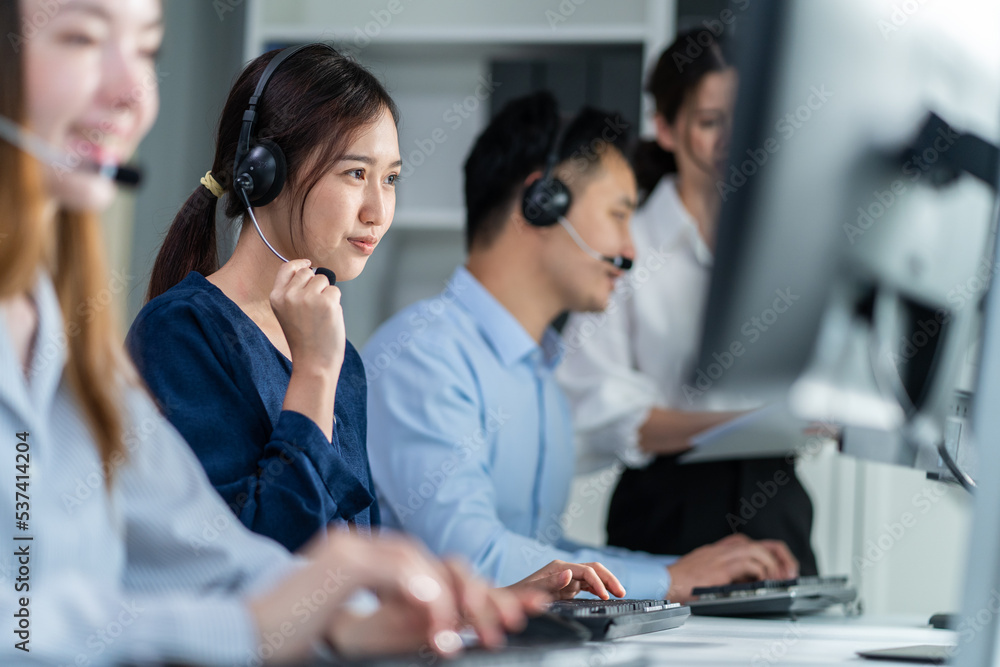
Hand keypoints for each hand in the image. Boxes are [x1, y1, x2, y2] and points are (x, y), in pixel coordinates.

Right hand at [247, 531, 537, 662]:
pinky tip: (436, 620)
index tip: (498, 623)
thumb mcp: (365, 632)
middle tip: (501, 628)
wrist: (243, 639)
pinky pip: (393, 569)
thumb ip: (405, 621)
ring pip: (420, 561)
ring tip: (460, 637)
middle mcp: (362, 546)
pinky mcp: (340, 563)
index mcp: (369, 561)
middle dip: (474, 594)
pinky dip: (420, 592)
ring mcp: (351, 549)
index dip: (469, 595)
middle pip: (435, 560)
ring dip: (449, 601)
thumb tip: (452, 627)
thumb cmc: (297, 638)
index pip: (433, 568)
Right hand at [270, 258, 344, 374]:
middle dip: (316, 284)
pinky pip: (335, 291)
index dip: (300, 264)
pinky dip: (336, 303)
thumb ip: (293, 292)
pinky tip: (329, 319)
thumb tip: (312, 270)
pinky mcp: (327, 303)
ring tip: (321, 315)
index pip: (287, 268)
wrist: (313, 363)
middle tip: (315, 307)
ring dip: (327, 294)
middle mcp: (290, 295)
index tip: (309, 264)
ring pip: (324, 280)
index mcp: (276, 297)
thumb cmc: (304, 340)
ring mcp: (308, 298)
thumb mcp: (287, 313)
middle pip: (308, 272)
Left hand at [506, 559, 626, 600]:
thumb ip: (552, 583)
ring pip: (593, 576)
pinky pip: (587, 585)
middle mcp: (565, 569)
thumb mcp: (534, 591)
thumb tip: (570, 573)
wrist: (510, 601)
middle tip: (621, 592)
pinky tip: (606, 595)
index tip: (606, 596)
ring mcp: (567, 576)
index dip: (598, 582)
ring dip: (606, 583)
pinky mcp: (568, 585)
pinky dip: (598, 589)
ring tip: (620, 593)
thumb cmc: (520, 596)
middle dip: (608, 578)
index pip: (586, 571)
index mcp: (559, 567)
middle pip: (593, 568)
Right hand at [665, 534, 798, 602]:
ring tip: (778, 580)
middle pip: (760, 543)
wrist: (663, 583)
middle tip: (789, 573)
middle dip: (780, 557)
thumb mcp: (706, 576)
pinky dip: (761, 571)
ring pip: (757, 550)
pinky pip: (749, 563)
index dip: (770, 554)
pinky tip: (762, 582)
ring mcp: (721, 556)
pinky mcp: (720, 566)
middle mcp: (722, 549)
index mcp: (718, 551)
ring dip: (772, 566)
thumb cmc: (680, 584)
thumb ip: (726, 576)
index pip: (751, 544)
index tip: (780, 569)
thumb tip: (748, 585)